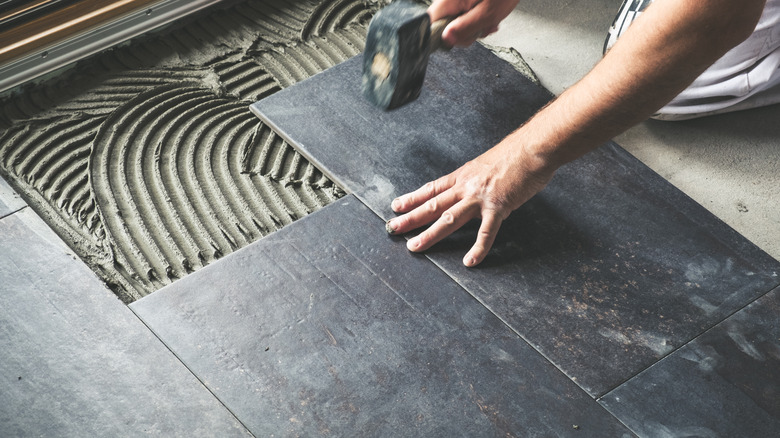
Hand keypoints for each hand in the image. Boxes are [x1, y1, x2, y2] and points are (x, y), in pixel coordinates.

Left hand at [386, 134, 555, 266]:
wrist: (534, 148)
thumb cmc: (515, 154)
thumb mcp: (487, 164)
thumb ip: (476, 179)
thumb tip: (472, 188)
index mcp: (463, 175)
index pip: (432, 189)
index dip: (412, 198)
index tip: (396, 206)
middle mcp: (466, 186)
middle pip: (432, 204)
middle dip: (410, 218)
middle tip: (392, 228)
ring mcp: (480, 197)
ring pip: (448, 219)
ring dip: (429, 234)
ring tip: (414, 246)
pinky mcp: (498, 207)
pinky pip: (486, 232)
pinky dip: (478, 249)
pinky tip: (470, 262)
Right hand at [428, 0, 519, 46]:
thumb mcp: (488, 14)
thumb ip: (466, 28)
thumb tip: (446, 40)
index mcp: (449, 0)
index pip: (430, 24)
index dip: (442, 36)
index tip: (458, 39)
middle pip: (444, 24)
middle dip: (463, 32)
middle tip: (481, 29)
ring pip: (455, 19)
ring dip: (472, 25)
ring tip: (489, 21)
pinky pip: (463, 11)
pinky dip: (475, 16)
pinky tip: (487, 15)